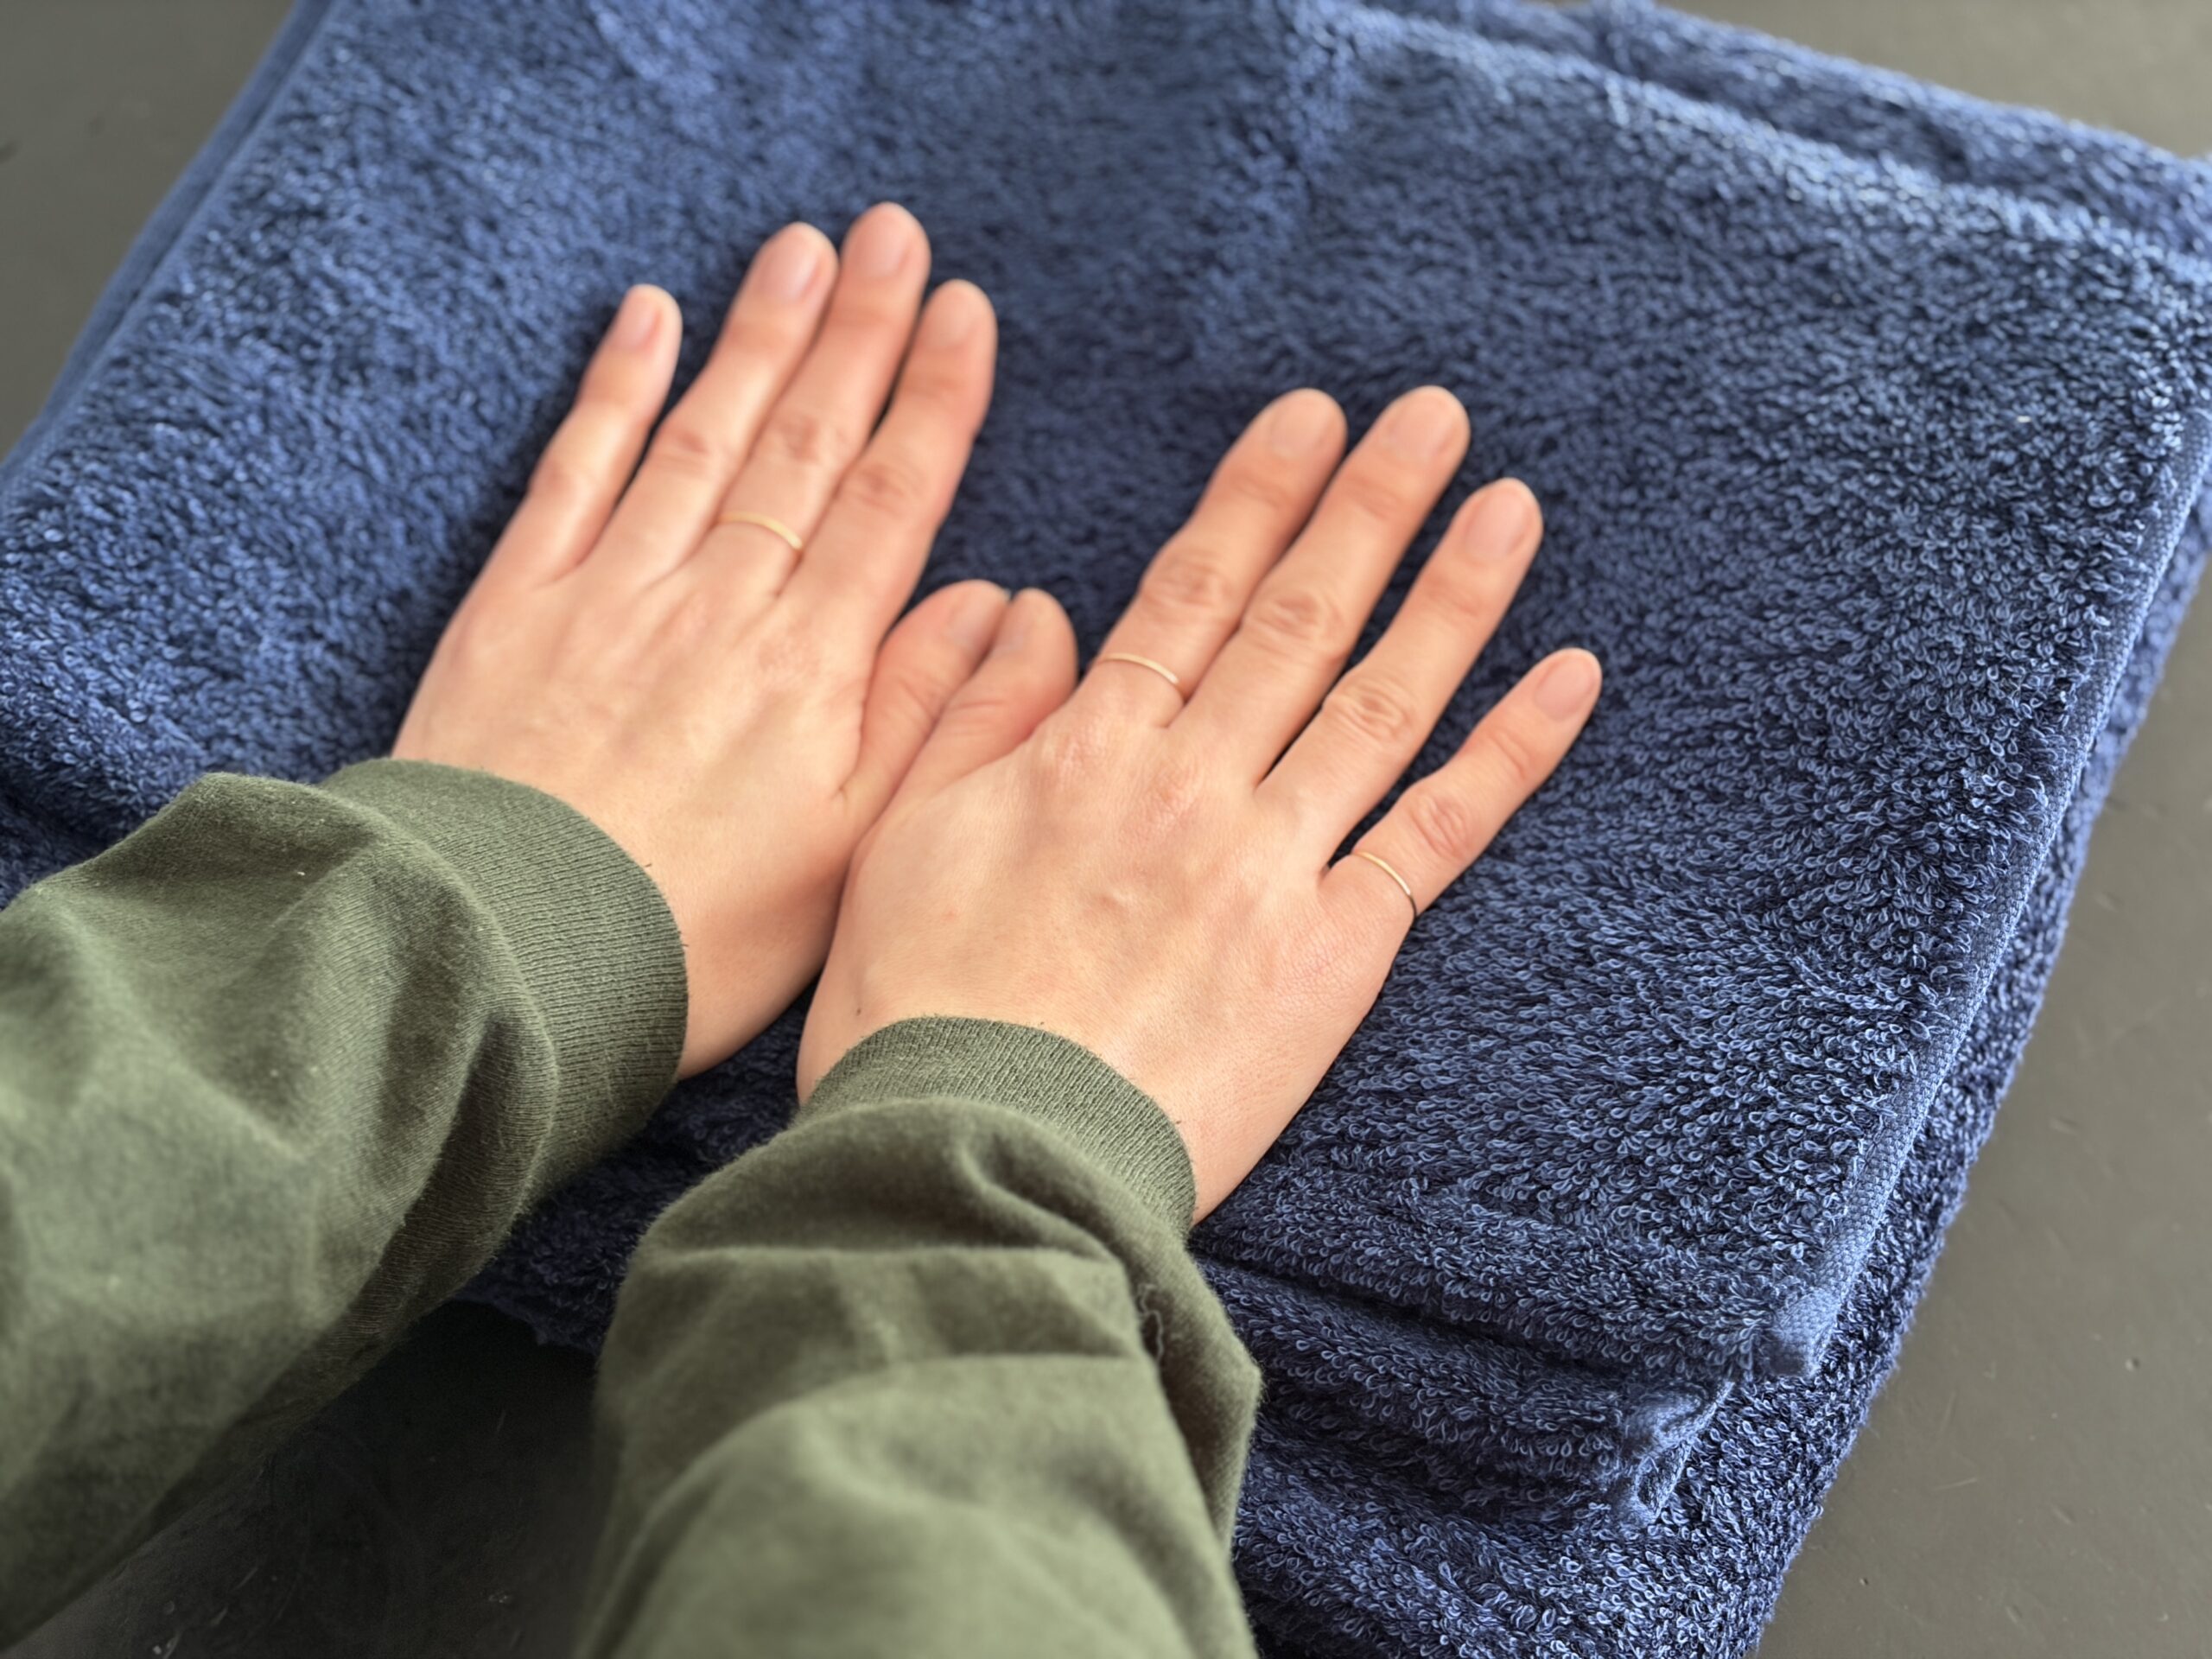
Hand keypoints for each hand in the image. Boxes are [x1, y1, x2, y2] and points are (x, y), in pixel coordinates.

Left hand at [394, 205, 1009, 1076]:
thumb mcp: (854, 855)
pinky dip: (614, 391)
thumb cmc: (695, 935)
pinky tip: (644, 319)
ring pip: (705, 435)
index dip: (933, 399)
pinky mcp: (519, 604)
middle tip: (895, 237)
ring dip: (758, 335)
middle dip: (858, 332)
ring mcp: (616, 590)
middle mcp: (722, 603)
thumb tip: (1002, 608)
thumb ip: (932, 720)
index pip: (890, 500)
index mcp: (814, 667)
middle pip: (805, 442)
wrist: (507, 957)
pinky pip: (577, 470)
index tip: (965, 312)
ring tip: (801, 250)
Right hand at [798, 387, 1599, 1217]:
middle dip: (1369, 508)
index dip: (1257, 497)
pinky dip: (1508, 755)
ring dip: (1451, 595)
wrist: (977, 1160)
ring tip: (1509, 505)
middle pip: (1298, 621)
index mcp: (1088, 751)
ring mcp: (1273, 865)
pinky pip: (1436, 834)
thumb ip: (975, 714)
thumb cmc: (917, 1010)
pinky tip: (1569, 680)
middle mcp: (1194, 785)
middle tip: (1433, 416)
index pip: (1191, 593)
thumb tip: (1039, 610)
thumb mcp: (901, 838)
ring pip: (1379, 701)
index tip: (1312, 418)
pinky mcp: (1334, 953)